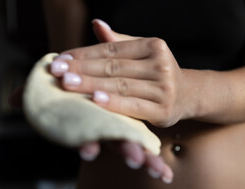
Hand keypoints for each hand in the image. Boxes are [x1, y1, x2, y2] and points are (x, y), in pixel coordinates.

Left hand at [50, 19, 176, 182]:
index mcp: (153, 45)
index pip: (111, 49)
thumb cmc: (157, 72)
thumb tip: (96, 23)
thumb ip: (119, 42)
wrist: (187, 94)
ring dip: (92, 85)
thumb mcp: (143, 54)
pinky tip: (96, 101)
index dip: (84, 54)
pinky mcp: (163, 110)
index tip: (60, 60)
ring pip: (121, 85)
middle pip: (113, 66)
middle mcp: (160, 64)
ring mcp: (163, 88)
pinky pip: (134, 106)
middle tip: (56, 72)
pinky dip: (115, 103)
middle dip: (82, 69)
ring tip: (68, 84)